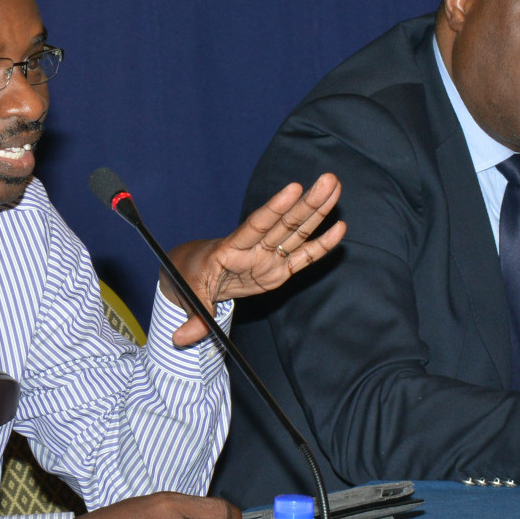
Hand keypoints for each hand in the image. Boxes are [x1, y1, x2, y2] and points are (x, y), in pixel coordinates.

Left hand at [163, 173, 345, 346]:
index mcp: (230, 250)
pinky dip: (320, 245)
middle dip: (307, 203)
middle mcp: (253, 249)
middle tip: (329, 180)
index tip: (294, 189)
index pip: (255, 226)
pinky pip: (302, 257)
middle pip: (283, 223)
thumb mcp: (189, 296)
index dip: (274, 208)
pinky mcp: (277, 270)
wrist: (192, 271)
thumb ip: (194, 315)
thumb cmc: (189, 278)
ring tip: (335, 187)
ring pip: (296, 232)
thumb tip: (181, 338)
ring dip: (317, 211)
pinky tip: (338, 228)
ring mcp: (267, 257)